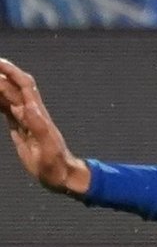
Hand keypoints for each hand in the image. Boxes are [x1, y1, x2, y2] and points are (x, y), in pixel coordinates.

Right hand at [0, 58, 89, 194]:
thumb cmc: (56, 165)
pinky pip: (5, 108)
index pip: (23, 85)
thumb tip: (29, 106)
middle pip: (11, 86)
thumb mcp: (48, 149)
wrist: (61, 175)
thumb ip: (40, 127)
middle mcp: (30, 112)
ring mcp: (24, 118)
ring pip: (7, 95)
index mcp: (36, 114)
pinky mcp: (20, 127)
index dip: (10, 71)